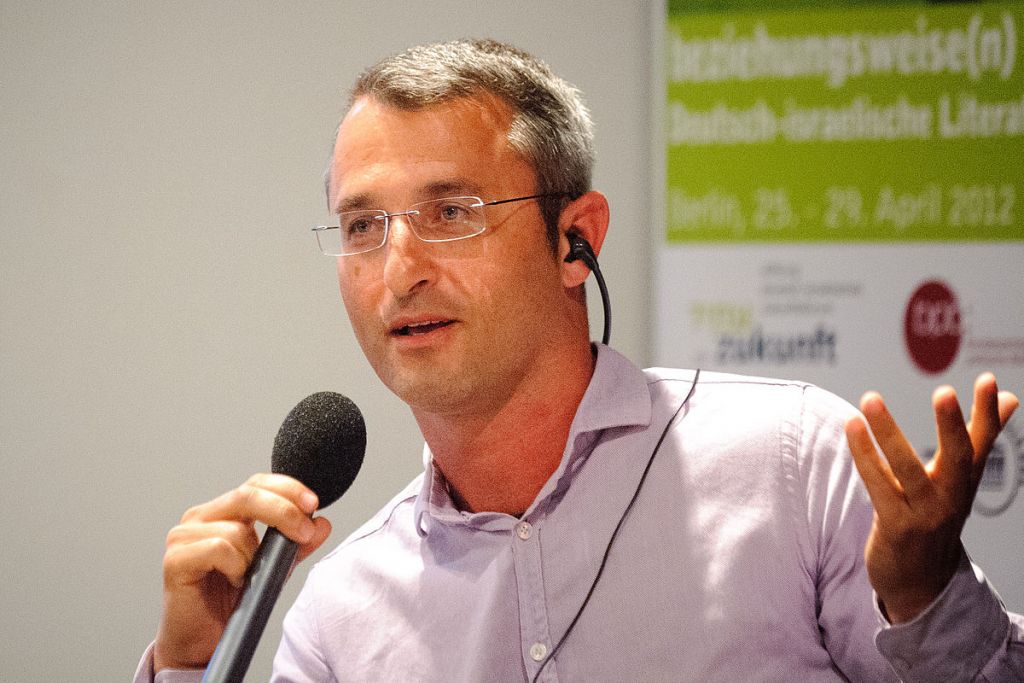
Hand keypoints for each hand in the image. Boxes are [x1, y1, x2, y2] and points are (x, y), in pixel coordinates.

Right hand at [153, 474, 332, 671]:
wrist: (203, 642)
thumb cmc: (231, 602)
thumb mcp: (274, 568)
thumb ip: (295, 545)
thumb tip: (320, 523)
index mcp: (223, 512)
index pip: (257, 484)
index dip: (287, 488)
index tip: (313, 504)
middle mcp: (201, 517)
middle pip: (248, 495)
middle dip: (284, 511)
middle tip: (304, 533)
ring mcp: (184, 536)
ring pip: (236, 529)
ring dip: (254, 556)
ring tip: (248, 577)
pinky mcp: (176, 559)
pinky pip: (218, 549)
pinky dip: (235, 566)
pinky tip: (234, 581)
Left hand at [845, 373, 1018, 623]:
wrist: (920, 581)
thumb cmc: (936, 516)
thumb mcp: (961, 479)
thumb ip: (981, 437)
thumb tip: (1009, 397)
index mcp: (966, 481)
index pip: (982, 443)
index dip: (987, 413)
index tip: (987, 380)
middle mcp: (951, 497)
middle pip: (958, 458)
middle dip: (952, 425)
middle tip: (944, 392)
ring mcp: (925, 514)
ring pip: (908, 470)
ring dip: (888, 433)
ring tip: (870, 399)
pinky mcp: (896, 527)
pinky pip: (878, 486)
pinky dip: (864, 456)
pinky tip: (851, 427)